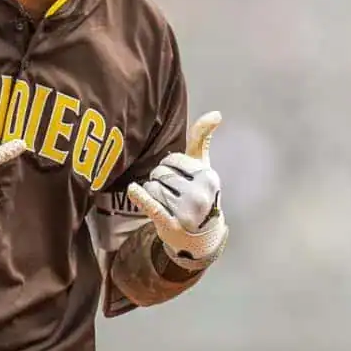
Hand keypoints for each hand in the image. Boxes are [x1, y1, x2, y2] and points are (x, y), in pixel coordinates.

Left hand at [127, 111, 228, 269]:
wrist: (203, 238)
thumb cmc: (200, 194)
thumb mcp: (204, 168)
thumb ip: (203, 139)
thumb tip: (216, 113)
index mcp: (208, 176)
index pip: (172, 159)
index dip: (170, 167)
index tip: (179, 178)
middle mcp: (199, 193)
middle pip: (161, 173)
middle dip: (160, 179)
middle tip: (171, 192)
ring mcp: (186, 211)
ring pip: (152, 187)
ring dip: (153, 193)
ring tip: (167, 203)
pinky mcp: (170, 225)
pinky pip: (152, 205)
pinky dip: (141, 197)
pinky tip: (133, 189)